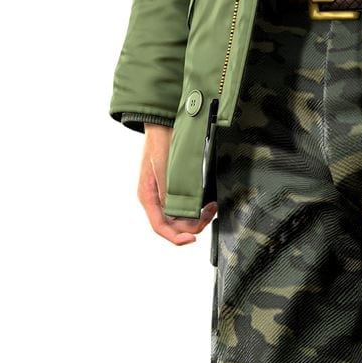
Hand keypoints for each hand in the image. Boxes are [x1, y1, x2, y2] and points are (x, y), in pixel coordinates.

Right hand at [137, 123, 215, 244]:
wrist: (164, 124)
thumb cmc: (160, 142)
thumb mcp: (163, 167)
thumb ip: (169, 192)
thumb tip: (177, 215)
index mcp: (148, 197)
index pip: (160, 226)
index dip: (175, 237)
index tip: (191, 239)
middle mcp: (157, 199)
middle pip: (174, 224)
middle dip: (193, 223)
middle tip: (211, 211)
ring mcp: (167, 194)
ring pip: (183, 216)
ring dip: (198, 215)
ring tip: (212, 205)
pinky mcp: (177, 187)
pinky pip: (187, 204)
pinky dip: (198, 206)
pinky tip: (209, 200)